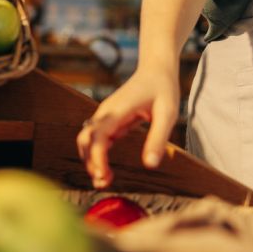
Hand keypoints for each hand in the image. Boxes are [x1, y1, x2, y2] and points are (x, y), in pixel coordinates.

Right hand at [76, 66, 179, 188]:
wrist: (156, 69)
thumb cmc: (163, 89)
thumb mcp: (167, 113)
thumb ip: (158, 138)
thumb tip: (150, 165)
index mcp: (117, 109)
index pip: (97, 135)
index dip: (96, 157)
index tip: (103, 174)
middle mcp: (106, 113)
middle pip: (85, 140)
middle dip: (90, 162)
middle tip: (105, 181)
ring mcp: (105, 116)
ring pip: (87, 141)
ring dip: (91, 161)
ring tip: (106, 180)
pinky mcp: (109, 121)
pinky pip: (96, 141)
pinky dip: (97, 157)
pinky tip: (106, 172)